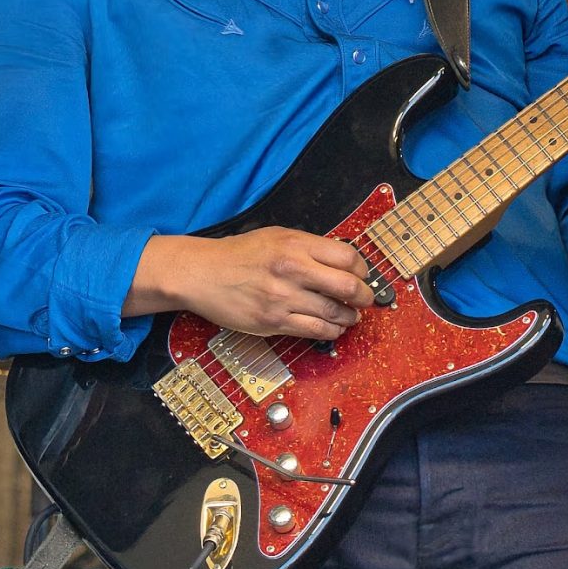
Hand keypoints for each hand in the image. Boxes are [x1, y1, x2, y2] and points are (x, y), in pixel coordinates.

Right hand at [131, 228, 375, 341]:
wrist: (202, 273)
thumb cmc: (238, 255)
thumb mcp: (275, 237)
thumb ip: (307, 247)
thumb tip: (340, 262)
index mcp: (295, 245)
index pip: (347, 257)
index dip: (362, 269)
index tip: (362, 275)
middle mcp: (292, 270)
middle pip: (347, 287)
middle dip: (364, 296)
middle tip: (365, 299)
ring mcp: (283, 298)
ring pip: (334, 313)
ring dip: (349, 317)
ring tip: (350, 316)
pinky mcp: (273, 322)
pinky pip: (314, 331)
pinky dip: (331, 331)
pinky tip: (332, 328)